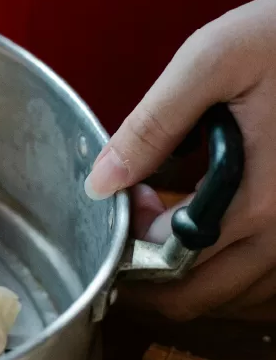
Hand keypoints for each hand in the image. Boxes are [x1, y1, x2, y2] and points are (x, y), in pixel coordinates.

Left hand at [85, 0, 275, 319]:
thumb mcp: (212, 62)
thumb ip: (152, 126)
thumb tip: (100, 184)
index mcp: (261, 199)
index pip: (173, 261)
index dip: (131, 246)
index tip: (124, 208)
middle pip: (206, 297)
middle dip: (153, 283)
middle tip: (128, 245)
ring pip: (245, 297)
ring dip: (197, 283)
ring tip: (166, 239)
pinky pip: (273, 279)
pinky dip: (238, 275)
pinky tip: (214, 242)